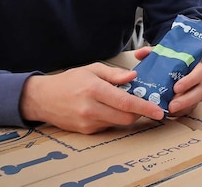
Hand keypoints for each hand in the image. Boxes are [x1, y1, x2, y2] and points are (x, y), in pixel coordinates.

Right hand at [20, 63, 165, 133]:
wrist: (43, 98)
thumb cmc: (70, 81)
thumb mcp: (93, 70)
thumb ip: (115, 74)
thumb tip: (134, 76)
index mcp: (95, 90)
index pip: (126, 102)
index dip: (145, 107)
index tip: (158, 110)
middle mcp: (91, 109)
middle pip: (126, 117)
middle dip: (139, 112)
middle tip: (143, 102)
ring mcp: (88, 122)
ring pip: (118, 122)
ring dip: (126, 114)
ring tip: (121, 102)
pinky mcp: (86, 131)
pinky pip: (108, 126)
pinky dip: (113, 118)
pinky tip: (107, 108)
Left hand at [132, 46, 201, 117]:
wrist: (182, 68)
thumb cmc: (175, 62)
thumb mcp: (166, 54)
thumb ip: (153, 52)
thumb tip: (139, 53)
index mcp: (196, 68)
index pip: (198, 74)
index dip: (189, 81)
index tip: (176, 87)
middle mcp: (198, 82)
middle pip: (198, 93)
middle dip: (185, 100)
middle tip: (171, 105)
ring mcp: (195, 93)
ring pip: (193, 104)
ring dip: (181, 108)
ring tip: (168, 111)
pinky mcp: (191, 103)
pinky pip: (187, 110)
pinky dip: (178, 113)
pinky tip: (168, 113)